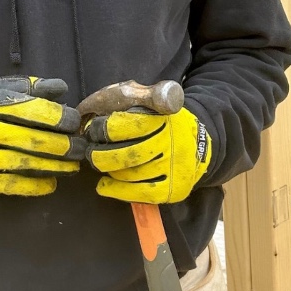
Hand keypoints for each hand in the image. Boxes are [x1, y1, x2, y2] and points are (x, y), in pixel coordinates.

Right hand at [0, 76, 85, 195]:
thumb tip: (62, 89)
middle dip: (66, 145)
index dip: (62, 118)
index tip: (74, 121)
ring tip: (73, 167)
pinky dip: (36, 186)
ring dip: (57, 167)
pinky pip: (14, 186)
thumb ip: (28, 87)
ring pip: (28, 164)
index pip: (36, 112)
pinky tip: (51, 183)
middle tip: (81, 147)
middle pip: (36, 140)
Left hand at [84, 93, 211, 204]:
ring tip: (102, 164)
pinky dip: (116, 190)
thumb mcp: (150, 99)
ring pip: (128, 175)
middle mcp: (170, 142)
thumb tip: (94, 107)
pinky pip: (138, 193)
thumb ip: (128, 97)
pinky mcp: (173, 189)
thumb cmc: (162, 122)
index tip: (94, 129)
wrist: (198, 144)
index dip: (104, 129)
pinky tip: (104, 185)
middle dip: (100, 154)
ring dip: (108, 170)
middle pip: (126, 155)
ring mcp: (172, 167)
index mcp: (161, 117)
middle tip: (91, 151)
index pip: (125, 126)